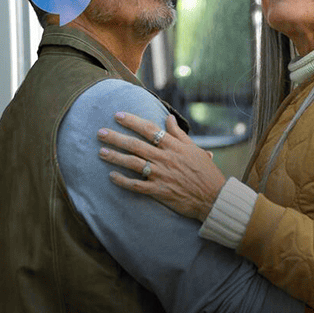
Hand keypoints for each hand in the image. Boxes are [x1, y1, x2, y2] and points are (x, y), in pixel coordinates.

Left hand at [97, 112, 226, 221]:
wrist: (213, 197)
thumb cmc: (205, 172)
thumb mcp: (194, 149)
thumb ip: (179, 134)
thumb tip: (168, 117)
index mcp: (174, 146)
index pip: (149, 129)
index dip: (132, 121)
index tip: (117, 115)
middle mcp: (165, 158)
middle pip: (136, 145)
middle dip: (116, 137)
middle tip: (100, 132)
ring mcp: (161, 175)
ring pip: (133, 163)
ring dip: (115, 157)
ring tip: (101, 152)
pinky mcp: (159, 191)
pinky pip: (137, 185)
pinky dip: (123, 181)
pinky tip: (111, 176)